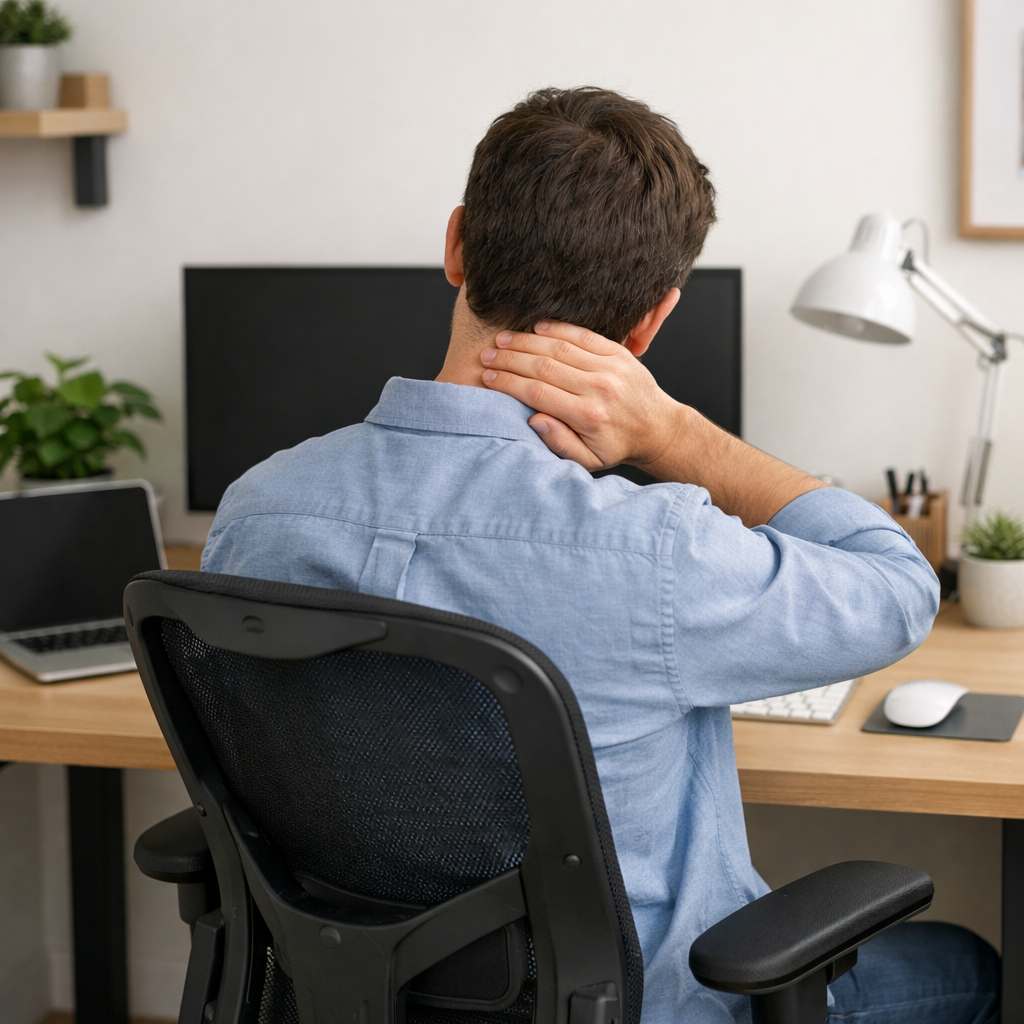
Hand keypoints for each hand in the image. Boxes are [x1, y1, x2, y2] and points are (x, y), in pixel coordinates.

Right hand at [478, 319, 825, 526]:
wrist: (658, 427)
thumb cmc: (616, 446)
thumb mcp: (589, 461)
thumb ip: (561, 444)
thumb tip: (535, 419)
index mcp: (589, 416)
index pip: (538, 392)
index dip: (509, 383)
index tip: (488, 377)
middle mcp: (600, 388)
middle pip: (544, 366)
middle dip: (510, 359)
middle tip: (486, 355)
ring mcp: (611, 366)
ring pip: (560, 347)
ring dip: (526, 341)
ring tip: (502, 340)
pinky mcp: (619, 352)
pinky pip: (583, 335)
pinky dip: (557, 329)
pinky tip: (535, 328)